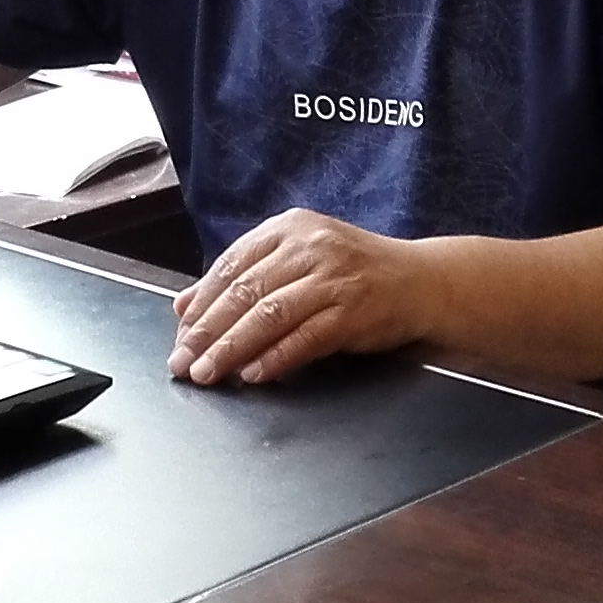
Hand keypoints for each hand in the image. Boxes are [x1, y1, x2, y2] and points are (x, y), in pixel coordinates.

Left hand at [170, 208, 438, 384]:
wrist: (422, 281)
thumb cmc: (356, 275)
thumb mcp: (299, 263)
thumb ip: (245, 279)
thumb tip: (185, 307)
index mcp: (289, 228)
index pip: (231, 266)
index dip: (200, 305)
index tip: (180, 335)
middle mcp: (310, 246)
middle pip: (244, 292)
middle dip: (207, 332)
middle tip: (182, 362)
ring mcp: (333, 276)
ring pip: (268, 315)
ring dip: (232, 349)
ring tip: (208, 373)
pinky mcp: (354, 309)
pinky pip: (305, 337)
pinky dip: (275, 358)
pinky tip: (254, 374)